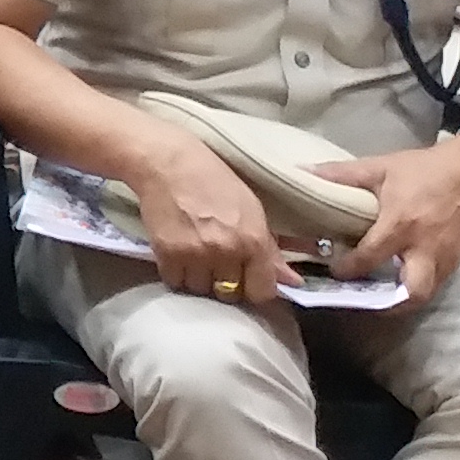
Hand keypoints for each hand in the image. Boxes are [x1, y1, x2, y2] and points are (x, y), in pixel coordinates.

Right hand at [123, 120, 288, 311]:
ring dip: (200, 279)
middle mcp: (227, 252)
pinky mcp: (166, 254)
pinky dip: (177, 274)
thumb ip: (271, 250)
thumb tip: (292, 282)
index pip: (262, 292)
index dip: (255, 288)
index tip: (248, 280)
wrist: (168, 164)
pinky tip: (179, 255)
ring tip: (196, 257)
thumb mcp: (252, 211)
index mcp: (254, 240)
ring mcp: (195, 255)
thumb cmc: (215, 182)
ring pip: (200, 290)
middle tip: (219, 263)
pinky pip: (175, 282)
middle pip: (230, 295)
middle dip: (226, 284)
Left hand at [318, 134, 459, 309]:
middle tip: (358, 295)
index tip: (331, 268)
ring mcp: (444, 259)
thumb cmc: (423, 169)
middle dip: (383, 303)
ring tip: (373, 295)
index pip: (370, 257)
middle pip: (410, 293)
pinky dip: (412, 289)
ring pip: (424, 295)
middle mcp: (425, 248)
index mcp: (401, 223)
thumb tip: (300, 172)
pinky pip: (434, 285)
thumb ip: (339, 174)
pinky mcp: (455, 262)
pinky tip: (393, 281)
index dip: (346, 268)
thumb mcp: (379, 167)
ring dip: (398, 301)